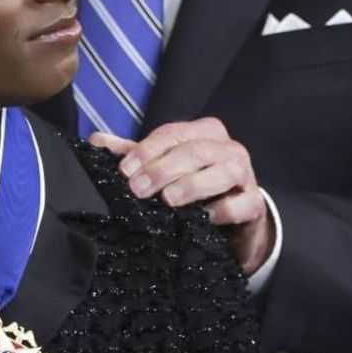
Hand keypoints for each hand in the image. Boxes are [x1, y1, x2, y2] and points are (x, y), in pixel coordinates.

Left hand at [90, 117, 274, 275]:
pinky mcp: (255, 204)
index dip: (146, 151)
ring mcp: (245, 174)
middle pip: (194, 151)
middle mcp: (227, 148)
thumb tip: (96, 141)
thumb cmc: (193, 186)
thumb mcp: (162, 167)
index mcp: (203, 132)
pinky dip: (223, 210)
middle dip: (163, 169)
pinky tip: (204, 218)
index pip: (172, 134)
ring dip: (192, 185)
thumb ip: (132, 154)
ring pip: (222, 172)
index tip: (124, 171)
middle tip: (138, 189)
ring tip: (168, 200)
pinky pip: (242, 204)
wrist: (232, 219)